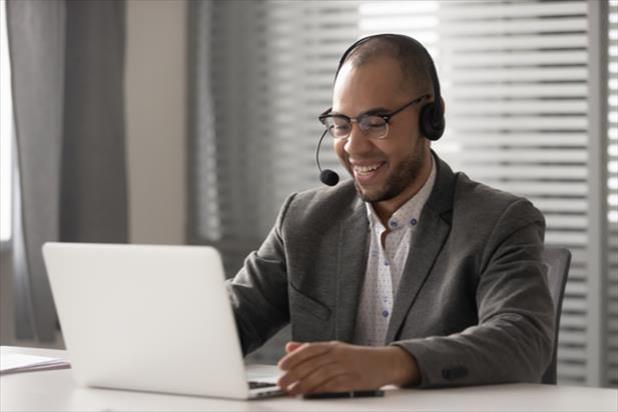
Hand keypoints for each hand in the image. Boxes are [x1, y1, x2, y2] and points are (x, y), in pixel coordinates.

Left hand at [276, 340, 418, 395]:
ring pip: (321, 375)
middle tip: (282, 383)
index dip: (294, 357)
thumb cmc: (358, 357)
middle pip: (312, 364)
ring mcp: (347, 368)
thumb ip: (311, 349)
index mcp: (332, 346)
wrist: (386, 362)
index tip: (282, 366)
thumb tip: (289, 348)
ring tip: (293, 391)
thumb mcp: (335, 349)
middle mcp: (338, 355)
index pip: (309, 349)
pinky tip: (311, 395)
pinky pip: (335, 386)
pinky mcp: (355, 381)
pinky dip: (321, 391)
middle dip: (294, 374)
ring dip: (304, 385)